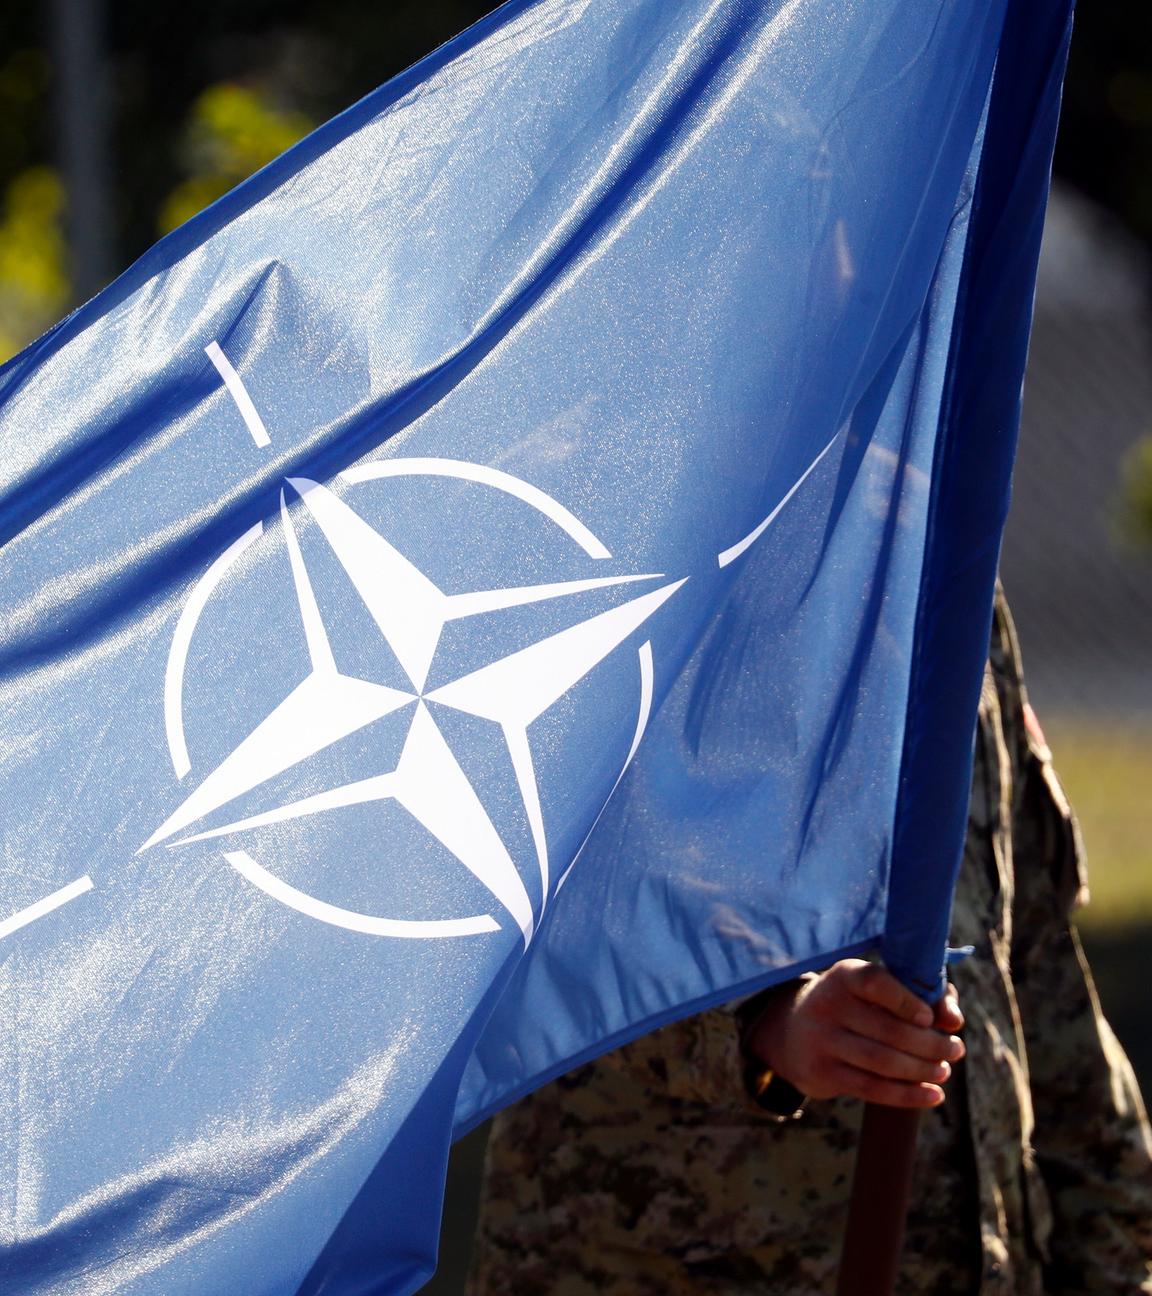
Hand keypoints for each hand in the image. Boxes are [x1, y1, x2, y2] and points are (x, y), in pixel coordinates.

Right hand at [743, 960, 964, 1108]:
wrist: (793, 1031)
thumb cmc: (853, 1006)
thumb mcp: (876, 991)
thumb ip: (921, 996)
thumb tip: (954, 1020)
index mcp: (844, 975)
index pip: (875, 983)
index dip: (906, 1001)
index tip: (931, 1018)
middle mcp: (828, 1004)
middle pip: (888, 1030)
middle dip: (931, 1044)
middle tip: (956, 1050)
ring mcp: (821, 1040)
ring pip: (882, 1062)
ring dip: (922, 1070)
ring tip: (944, 1071)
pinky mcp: (821, 1073)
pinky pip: (871, 1088)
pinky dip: (907, 1095)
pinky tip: (933, 1095)